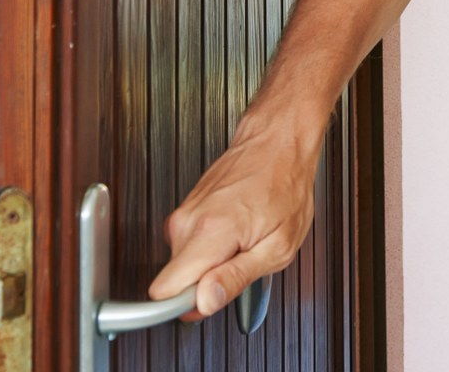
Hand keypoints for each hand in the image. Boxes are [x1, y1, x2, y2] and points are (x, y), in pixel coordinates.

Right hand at [148, 112, 323, 320]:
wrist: (276, 143)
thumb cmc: (285, 187)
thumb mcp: (277, 246)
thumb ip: (236, 278)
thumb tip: (204, 303)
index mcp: (209, 233)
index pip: (163, 290)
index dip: (184, 307)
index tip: (206, 305)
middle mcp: (188, 222)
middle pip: (176, 280)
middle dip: (206, 284)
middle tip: (242, 265)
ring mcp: (184, 213)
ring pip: (184, 263)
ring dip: (211, 263)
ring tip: (243, 244)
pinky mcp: (186, 209)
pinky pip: (189, 246)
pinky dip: (211, 247)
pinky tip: (235, 232)